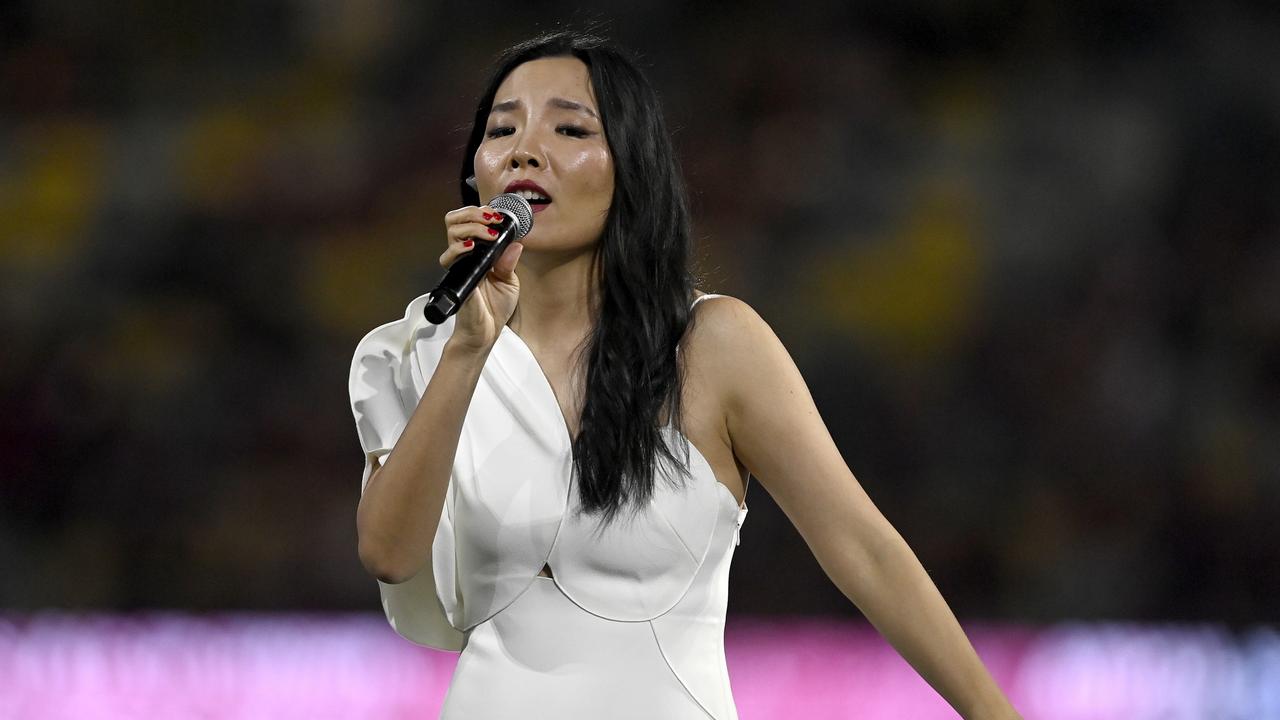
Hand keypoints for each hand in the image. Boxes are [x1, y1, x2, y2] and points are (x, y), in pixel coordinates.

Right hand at [438, 205, 522, 353]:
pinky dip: (460, 248)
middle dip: (473, 213)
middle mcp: (465, 255)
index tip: (498, 216)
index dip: (480, 213)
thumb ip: (509, 261)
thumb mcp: (509, 281)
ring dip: (473, 227)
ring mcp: (459, 265)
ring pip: (452, 231)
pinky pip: (450, 257)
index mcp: (477, 253)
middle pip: (455, 220)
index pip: (469, 222)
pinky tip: (473, 248)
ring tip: (489, 234)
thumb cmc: (494, 308)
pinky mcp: (456, 277)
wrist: (485, 332)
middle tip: (491, 219)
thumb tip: (516, 242)